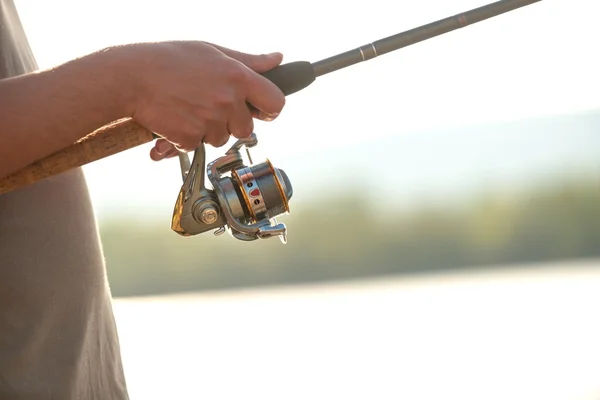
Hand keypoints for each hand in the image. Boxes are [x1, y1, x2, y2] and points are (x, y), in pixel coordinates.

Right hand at [118, 41, 285, 158]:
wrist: (132, 77)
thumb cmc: (170, 60)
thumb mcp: (213, 51)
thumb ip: (249, 61)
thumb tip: (277, 59)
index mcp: (238, 77)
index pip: (276, 103)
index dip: (270, 109)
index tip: (260, 110)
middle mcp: (227, 101)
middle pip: (247, 129)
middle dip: (233, 122)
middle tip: (212, 106)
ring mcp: (209, 122)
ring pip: (221, 139)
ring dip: (209, 129)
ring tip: (190, 108)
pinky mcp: (190, 138)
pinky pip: (196, 145)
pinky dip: (187, 137)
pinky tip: (176, 118)